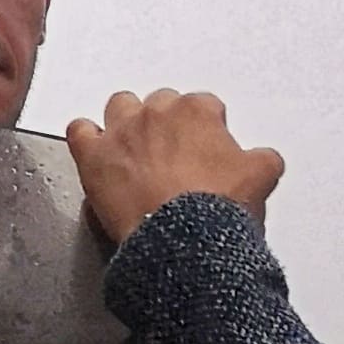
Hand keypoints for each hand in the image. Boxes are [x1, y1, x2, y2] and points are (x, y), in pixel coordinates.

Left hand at [65, 89, 284, 246]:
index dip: (206, 129)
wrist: (185, 240)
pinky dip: (87, 138)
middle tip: (173, 153)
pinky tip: (96, 150)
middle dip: (167, 124)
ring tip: (136, 147)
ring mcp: (122, 133)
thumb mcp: (261, 177)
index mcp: (197, 111)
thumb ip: (261, 159)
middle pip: (160, 103)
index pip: (204, 106)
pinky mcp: (94, 157)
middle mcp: (156, 113)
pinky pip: (80, 131)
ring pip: (120, 107)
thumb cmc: (217, 208)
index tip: (206, 148)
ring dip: (128, 122)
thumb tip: (263, 161)